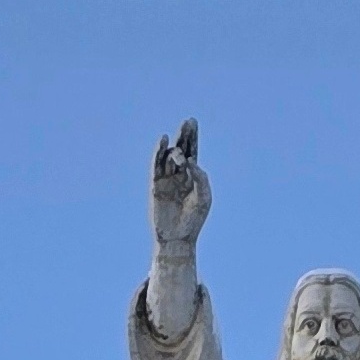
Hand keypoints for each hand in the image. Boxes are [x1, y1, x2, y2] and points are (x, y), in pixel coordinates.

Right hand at [150, 120, 210, 252]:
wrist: (177, 238)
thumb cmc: (193, 221)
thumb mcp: (203, 198)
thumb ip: (201, 178)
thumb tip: (191, 160)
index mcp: (192, 177)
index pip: (192, 152)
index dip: (192, 137)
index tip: (192, 123)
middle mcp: (179, 174)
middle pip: (181, 149)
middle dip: (184, 136)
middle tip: (188, 121)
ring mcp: (167, 179)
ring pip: (170, 157)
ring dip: (176, 152)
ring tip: (180, 154)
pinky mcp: (156, 184)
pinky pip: (156, 164)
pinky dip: (159, 152)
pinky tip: (163, 141)